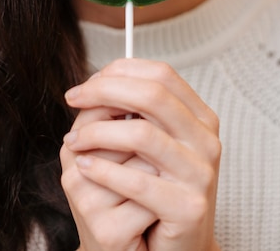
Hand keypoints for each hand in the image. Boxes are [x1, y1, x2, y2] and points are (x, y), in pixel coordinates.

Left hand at [60, 59, 220, 250]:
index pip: (161, 74)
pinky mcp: (188, 207)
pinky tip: (85, 167)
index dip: (120, 71)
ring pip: (142, 134)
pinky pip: (137, 181)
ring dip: (97, 133)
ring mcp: (201, 174)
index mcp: (200, 118)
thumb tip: (96, 84)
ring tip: (74, 142)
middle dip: (104, 91)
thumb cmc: (157, 193)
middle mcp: (206, 141)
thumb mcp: (150, 144)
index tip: (87, 83)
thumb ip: (133, 112)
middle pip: (153, 95)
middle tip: (73, 98)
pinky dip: (102, 170)